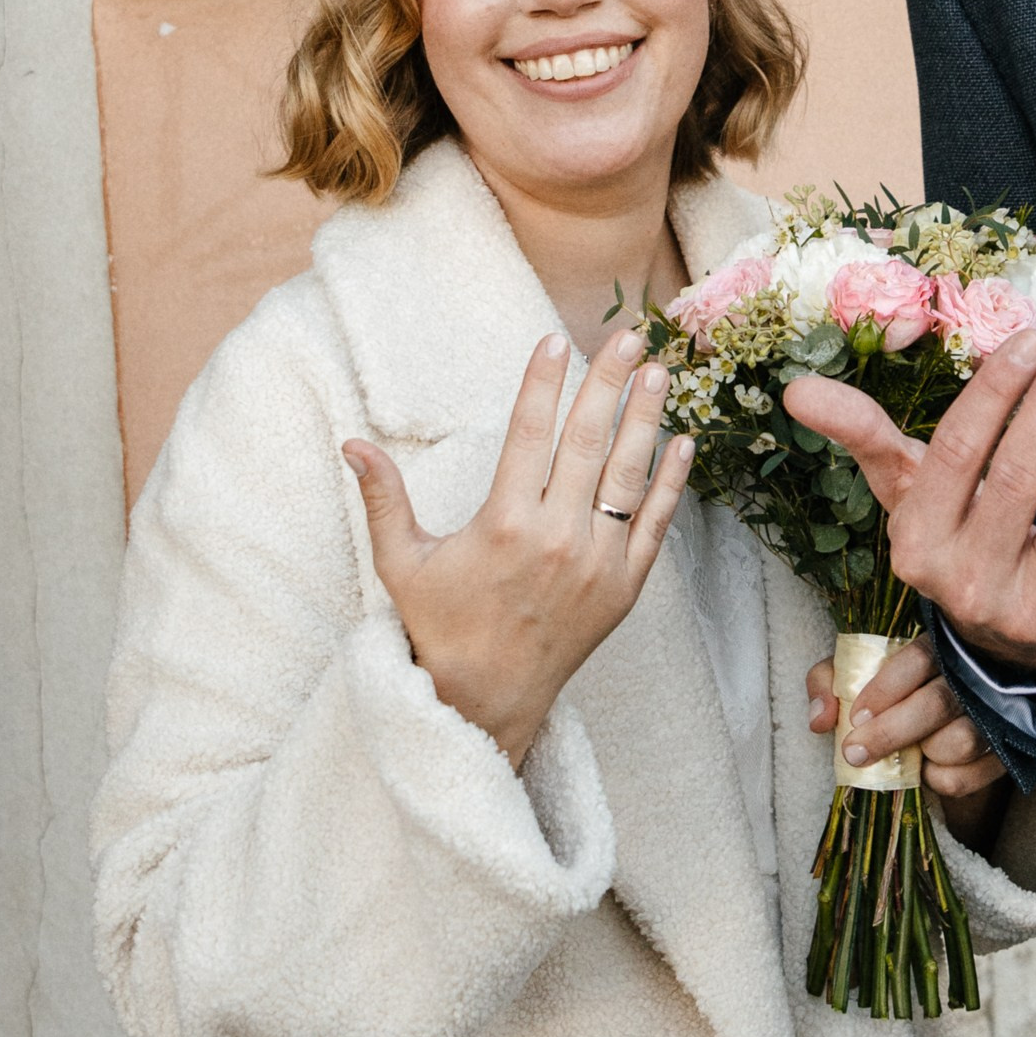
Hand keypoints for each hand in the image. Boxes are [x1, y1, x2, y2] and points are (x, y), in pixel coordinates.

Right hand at [344, 325, 692, 766]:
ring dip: (646, 419)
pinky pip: (654, 524)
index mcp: (503, 524)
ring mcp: (597, 563)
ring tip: (660, 373)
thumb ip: (383, 498)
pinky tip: (684, 442)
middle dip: (609, 382)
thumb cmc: (440, 625)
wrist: (485, 701)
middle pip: (587, 441)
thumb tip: (352, 443)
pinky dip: (672, 483)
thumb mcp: (402, 562)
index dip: (542, 383)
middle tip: (630, 335)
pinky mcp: (624, 588)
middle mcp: (557, 538)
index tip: (554, 340)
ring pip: (627, 475)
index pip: (529, 434)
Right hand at [783, 329, 1035, 674]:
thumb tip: (797, 390)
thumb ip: (862, 437)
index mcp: (918, 543)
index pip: (956, 452)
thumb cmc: (957, 542)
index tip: (1030, 339)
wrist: (1004, 649)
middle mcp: (967, 582)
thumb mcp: (908, 496)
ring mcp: (1029, 611)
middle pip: (1018, 477)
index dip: (995, 392)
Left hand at [805, 638, 1009, 846]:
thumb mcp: (855, 673)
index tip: (857, 717)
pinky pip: (970, 777)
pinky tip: (928, 768)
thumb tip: (821, 719)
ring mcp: (994, 714)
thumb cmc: (892, 687)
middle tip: (855, 751)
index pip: (918, 659)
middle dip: (890, 733)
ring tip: (906, 752)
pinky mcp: (1004, 751)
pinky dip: (942, 780)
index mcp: (939, 644)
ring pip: (961, 741)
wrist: (940, 713)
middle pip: (937, 704)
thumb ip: (828, 682)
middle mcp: (972, 675)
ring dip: (922, 753)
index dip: (886, 689)